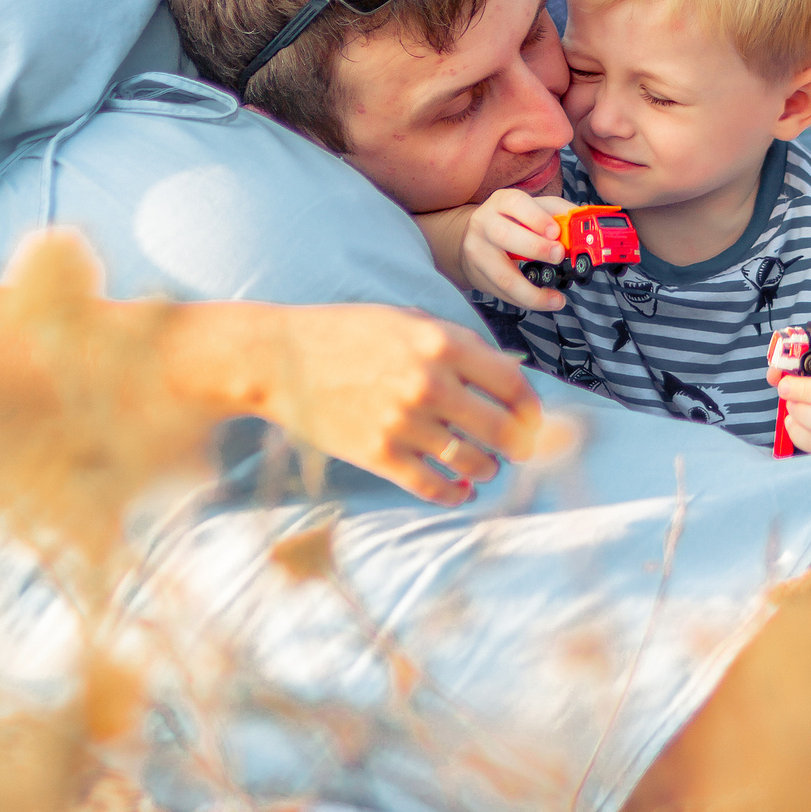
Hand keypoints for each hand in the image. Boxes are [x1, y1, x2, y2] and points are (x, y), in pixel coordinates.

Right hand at [253, 303, 543, 504]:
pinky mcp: (379, 455)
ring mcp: (404, 422)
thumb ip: (454, 343)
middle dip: (519, 446)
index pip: (513, 383)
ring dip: (487, 469)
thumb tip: (503, 373)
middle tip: (520, 451)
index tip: (532, 419)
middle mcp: (430, 383)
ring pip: (472, 461)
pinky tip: (460, 490)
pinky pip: (433, 486)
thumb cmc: (343, 333)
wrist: (278, 358)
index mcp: (441, 343)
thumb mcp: (405, 318)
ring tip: (485, 467)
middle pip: (502, 430)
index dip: (531, 407)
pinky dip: (455, 493)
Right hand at [460, 190, 574, 311]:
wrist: (474, 236)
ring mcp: (478, 252)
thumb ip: (559, 212)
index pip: (516, 204)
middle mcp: (484, 224)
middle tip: (559, 256)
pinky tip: (545, 301)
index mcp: (502, 202)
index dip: (537, 218)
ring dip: (532, 291)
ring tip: (556, 298)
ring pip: (502, 275)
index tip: (556, 232)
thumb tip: (582, 222)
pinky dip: (527, 300)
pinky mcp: (479, 276)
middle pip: (505, 236)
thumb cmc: (512, 221)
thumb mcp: (534, 208)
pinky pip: (504, 293)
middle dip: (536, 248)